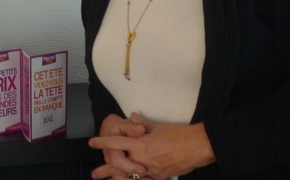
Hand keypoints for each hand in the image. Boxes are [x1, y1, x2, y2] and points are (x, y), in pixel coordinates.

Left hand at [90, 113, 215, 179]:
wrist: (198, 146)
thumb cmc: (178, 134)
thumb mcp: (156, 126)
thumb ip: (141, 124)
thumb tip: (132, 116)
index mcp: (140, 143)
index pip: (115, 143)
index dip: (102, 142)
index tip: (91, 143)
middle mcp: (142, 158)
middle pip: (118, 165)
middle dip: (105, 169)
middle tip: (94, 173)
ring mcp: (151, 170)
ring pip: (129, 177)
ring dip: (117, 179)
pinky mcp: (160, 177)